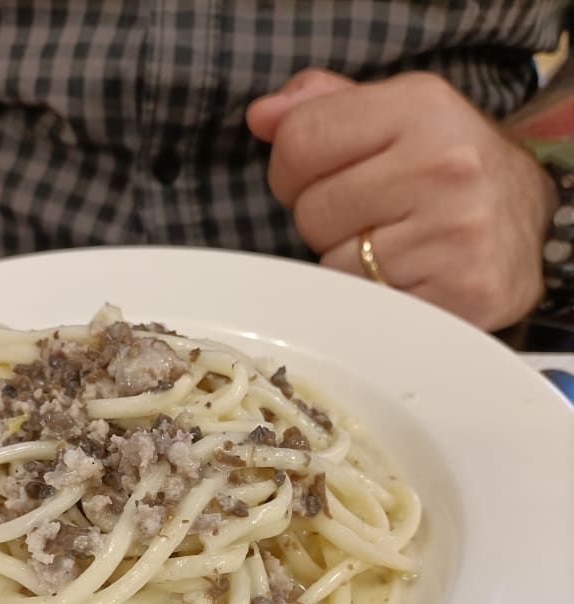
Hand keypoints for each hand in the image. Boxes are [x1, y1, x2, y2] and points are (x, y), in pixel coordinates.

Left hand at [247, 70, 557, 330]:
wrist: (527, 229)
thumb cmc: (447, 172)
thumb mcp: (398, 117)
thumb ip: (325, 108)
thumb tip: (262, 117)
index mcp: (421, 108)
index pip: (299, 143)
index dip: (292, 171)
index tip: (321, 180)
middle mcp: (442, 167)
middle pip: (312, 212)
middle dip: (326, 223)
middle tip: (370, 219)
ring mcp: (454, 235)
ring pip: (334, 267)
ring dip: (348, 267)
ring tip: (393, 249)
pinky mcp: (459, 295)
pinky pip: (367, 307)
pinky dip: (375, 301)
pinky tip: (407, 279)